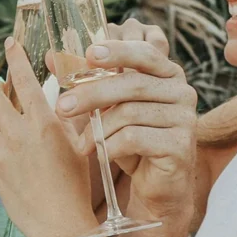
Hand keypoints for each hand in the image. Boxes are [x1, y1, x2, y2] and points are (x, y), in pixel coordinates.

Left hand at [0, 41, 97, 236]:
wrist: (61, 225)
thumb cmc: (77, 185)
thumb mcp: (81, 144)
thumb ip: (69, 118)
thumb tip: (65, 97)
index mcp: (44, 123)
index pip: (23, 79)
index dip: (15, 57)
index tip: (9, 44)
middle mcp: (19, 134)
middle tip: (0, 89)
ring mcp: (3, 154)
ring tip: (12, 130)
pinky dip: (3, 150)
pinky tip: (20, 165)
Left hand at [54, 23, 197, 223]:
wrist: (157, 185)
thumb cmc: (131, 141)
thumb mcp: (109, 107)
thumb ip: (86, 81)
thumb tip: (50, 57)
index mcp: (167, 74)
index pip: (144, 52)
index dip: (117, 51)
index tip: (89, 54)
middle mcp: (182, 92)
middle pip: (132, 84)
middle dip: (92, 94)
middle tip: (63, 106)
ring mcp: (185, 119)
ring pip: (130, 113)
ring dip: (98, 129)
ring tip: (82, 143)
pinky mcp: (181, 146)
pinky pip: (135, 138)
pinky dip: (110, 146)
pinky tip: (100, 154)